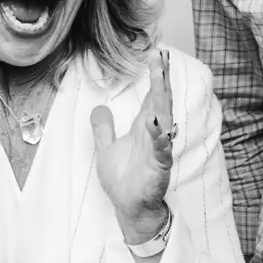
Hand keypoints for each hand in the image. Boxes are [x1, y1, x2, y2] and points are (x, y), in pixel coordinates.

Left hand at [90, 50, 173, 241]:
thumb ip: (103, 129)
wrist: (130, 208)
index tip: (157, 54)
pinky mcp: (159, 168)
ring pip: (164, 120)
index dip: (155, 76)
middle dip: (161, 79)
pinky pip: (161, 150)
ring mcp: (158, 150)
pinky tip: (157, 124)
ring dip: (162, 100)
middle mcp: (154, 135)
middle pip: (160, 101)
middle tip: (161, 55)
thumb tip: (99, 108)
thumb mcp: (106, 150)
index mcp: (144, 128)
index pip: (151, 97)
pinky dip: (160, 137)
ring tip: (161, 78)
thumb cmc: (124, 181)